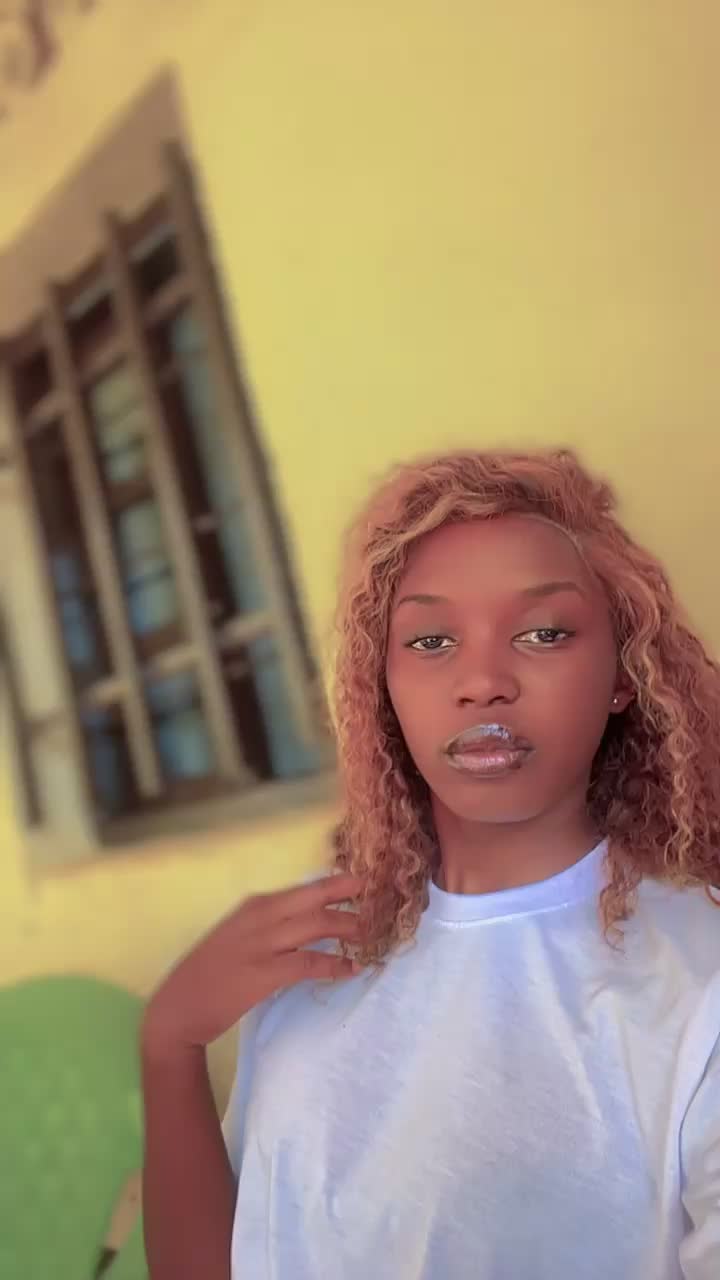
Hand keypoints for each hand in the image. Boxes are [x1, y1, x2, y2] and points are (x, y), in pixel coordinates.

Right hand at [141, 873, 363, 1059]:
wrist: (177, 1007)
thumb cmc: (208, 974)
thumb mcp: (238, 936)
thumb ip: (268, 926)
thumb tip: (305, 923)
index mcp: (254, 906)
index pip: (304, 889)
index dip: (336, 885)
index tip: (361, 884)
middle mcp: (259, 917)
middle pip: (315, 900)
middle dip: (348, 900)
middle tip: (377, 904)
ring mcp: (261, 944)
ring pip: (316, 926)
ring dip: (347, 929)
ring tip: (370, 936)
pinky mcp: (263, 973)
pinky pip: (309, 964)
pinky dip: (334, 965)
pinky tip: (351, 969)